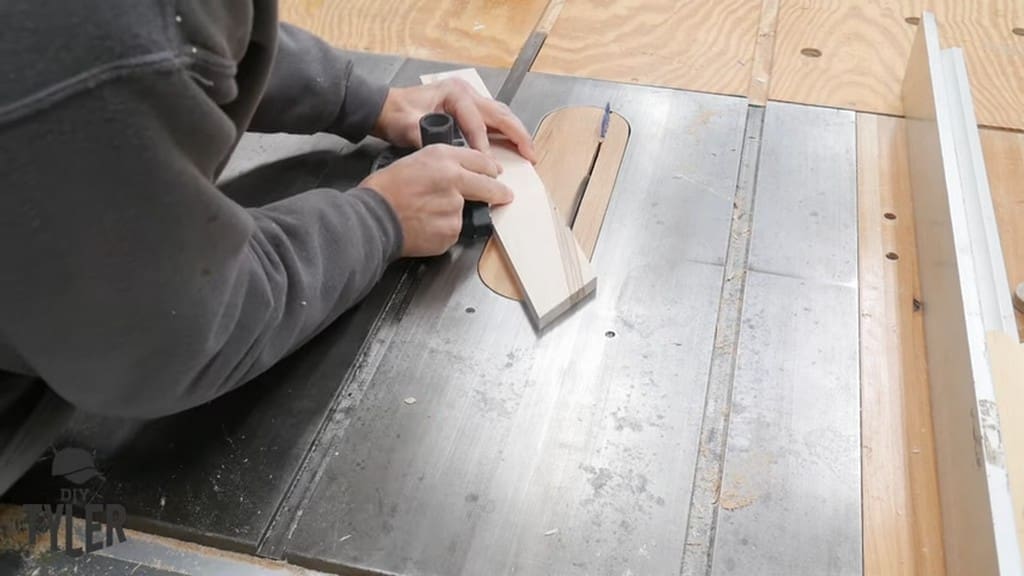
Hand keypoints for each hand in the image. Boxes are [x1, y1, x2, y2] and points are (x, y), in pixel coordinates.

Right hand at [361, 145, 513, 256]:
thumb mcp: (414, 161)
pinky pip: (454, 231)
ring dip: (457, 215)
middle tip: (505, 196)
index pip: (480, 160)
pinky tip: (425, 226)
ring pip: (466, 211)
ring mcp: (455, 207)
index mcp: (442, 157)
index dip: (490, 168)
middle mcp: (453, 179)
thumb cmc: (385, 190)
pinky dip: (444, 231)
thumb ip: (442, 166)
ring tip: (428, 214)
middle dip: (499, 193)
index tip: (495, 174)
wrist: (374, 217)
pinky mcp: (451, 230)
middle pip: (489, 187)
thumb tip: (461, 175)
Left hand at [372, 79, 537, 162]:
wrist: (385, 108)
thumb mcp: (407, 127)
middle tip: (530, 156)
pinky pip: (492, 119)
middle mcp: (466, 92)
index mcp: (454, 94)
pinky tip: (513, 146)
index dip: (484, 145)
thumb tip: (448, 156)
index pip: (477, 122)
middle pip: (499, 114)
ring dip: (516, 133)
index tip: (490, 166)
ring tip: (528, 152)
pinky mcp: (468, 107)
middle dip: (517, 135)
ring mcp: (468, 98)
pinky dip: (505, 132)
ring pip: (500, 115)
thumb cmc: (396, 114)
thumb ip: (426, 138)